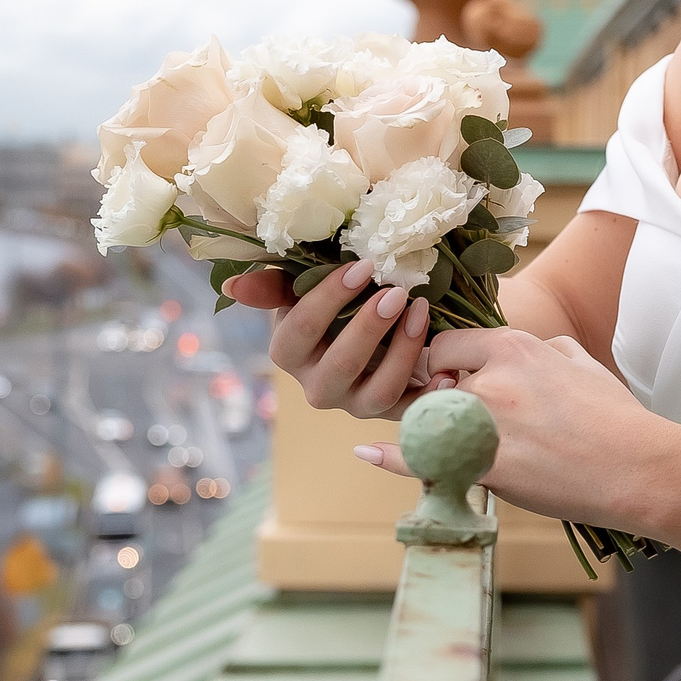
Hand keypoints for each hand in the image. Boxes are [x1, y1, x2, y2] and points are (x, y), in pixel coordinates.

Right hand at [226, 261, 442, 419]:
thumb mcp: (303, 290)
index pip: (301, 330)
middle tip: (395, 291)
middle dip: (369, 328)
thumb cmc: (334, 304)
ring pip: (378, 391)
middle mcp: (318, 387)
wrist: (373, 333)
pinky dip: (432, 395)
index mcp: (289, 354)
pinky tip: (448, 370)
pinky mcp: (392, 413)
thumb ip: (273, 286)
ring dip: (403, 351)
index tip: (362, 266)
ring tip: (421, 312)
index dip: (329, 298)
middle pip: (340, 365)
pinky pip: (413, 412)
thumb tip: (233, 287)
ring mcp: (356, 404)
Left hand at [353, 327, 658, 529]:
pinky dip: (392, 456)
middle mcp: (491, 379)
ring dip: (429, 429)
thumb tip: (535, 348)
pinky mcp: (485, 465)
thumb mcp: (581, 363)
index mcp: (514, 348)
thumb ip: (548, 349)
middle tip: (451, 416)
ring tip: (448, 442)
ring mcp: (485, 423)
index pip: (446, 342)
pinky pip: (424, 458)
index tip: (451, 379)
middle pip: (430, 382)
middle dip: (433, 398)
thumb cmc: (616, 418)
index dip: (442, 362)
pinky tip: (367, 452)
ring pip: (429, 419)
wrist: (637, 468)